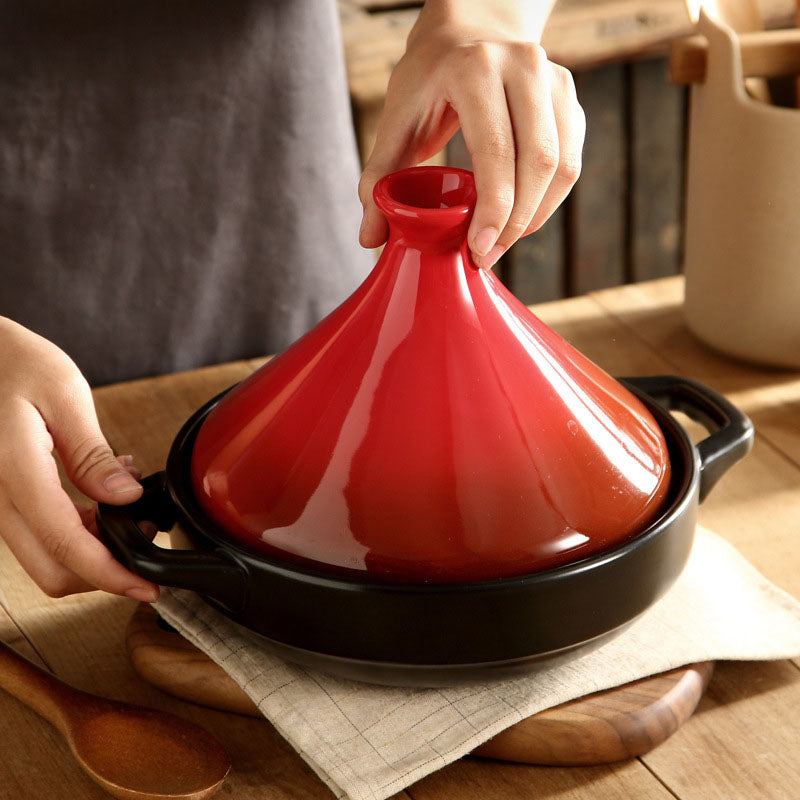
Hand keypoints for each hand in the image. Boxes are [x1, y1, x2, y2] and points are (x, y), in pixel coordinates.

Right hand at [0, 317, 158, 600]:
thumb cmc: (12, 361)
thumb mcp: (63, 394)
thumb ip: (92, 453)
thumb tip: (125, 496)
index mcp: (13, 469)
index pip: (64, 543)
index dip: (108, 573)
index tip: (144, 586)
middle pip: (49, 568)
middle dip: (102, 572)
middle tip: (144, 544)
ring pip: (43, 556)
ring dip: (91, 549)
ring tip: (129, 510)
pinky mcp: (2, 496)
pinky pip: (37, 531)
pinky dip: (75, 530)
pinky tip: (102, 499)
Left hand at [358, 0, 584, 268]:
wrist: (467, 32)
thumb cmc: (428, 81)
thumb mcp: (396, 120)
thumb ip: (378, 178)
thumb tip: (371, 238)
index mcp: (475, 69)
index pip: (497, 150)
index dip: (494, 208)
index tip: (478, 249)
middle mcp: (523, 66)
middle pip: (538, 161)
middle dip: (515, 222)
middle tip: (487, 255)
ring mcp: (553, 79)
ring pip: (562, 165)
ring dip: (535, 215)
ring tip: (502, 242)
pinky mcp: (568, 98)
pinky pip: (570, 161)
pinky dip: (548, 199)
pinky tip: (521, 217)